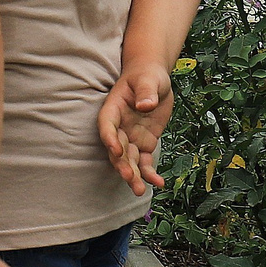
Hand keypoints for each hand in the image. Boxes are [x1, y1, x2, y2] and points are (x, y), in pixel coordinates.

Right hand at [99, 61, 177, 191]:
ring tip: (139, 190)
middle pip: (116, 148)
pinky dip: (150, 172)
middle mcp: (119, 127)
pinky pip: (145, 161)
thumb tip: (145, 105)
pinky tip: (158, 182)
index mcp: (113, 109)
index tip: (116, 151)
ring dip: (133, 175)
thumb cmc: (146, 76)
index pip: (107, 125)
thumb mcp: (148, 79)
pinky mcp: (144, 143)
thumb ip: (146, 91)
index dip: (110, 138)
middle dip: (122, 164)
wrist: (152, 79)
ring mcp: (131, 137)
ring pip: (129, 160)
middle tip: (129, 177)